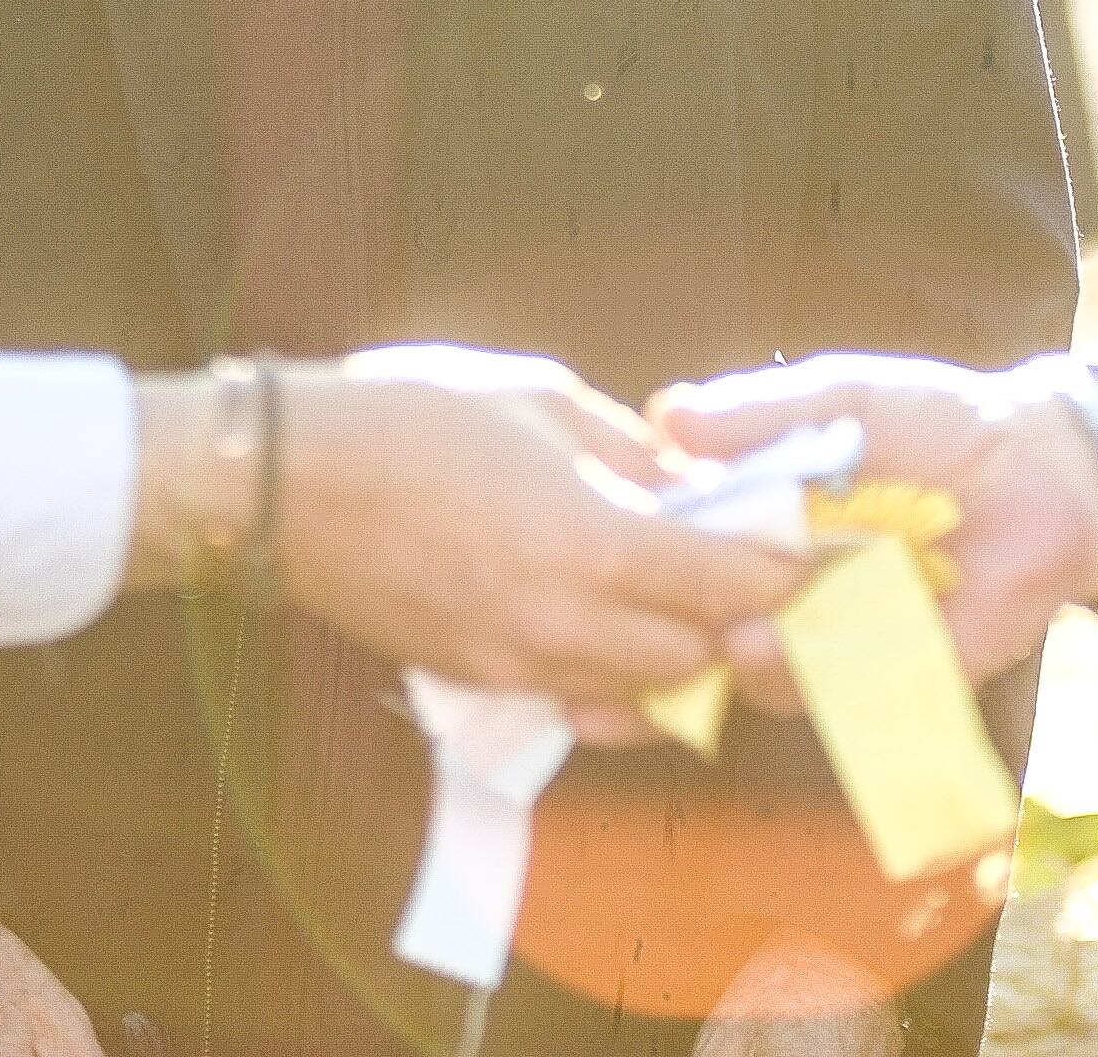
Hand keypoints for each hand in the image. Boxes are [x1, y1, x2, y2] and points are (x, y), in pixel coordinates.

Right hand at [142, 348, 803, 711]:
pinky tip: (607, 622)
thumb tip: (694, 482)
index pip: (730, 586)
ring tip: (683, 598)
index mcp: (595, 544)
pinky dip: (609, 673)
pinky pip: (573, 697)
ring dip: (674, 653)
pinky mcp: (475, 679)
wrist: (284, 480)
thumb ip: (632, 453)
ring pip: (638, 692)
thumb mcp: (543, 400)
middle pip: (696, 657)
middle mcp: (565, 624)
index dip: (783, 573)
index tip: (813, 551)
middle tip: (749, 573)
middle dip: (734, 621)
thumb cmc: (413, 414)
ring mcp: (516, 663)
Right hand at [653, 356, 1097, 700]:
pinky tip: (829, 650)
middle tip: (655, 636)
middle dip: (674, 653)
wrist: (1041, 464)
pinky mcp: (906, 678)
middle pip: (711, 643)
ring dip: (759, 664)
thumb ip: (760, 413)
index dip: (638, 577)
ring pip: (776, 681)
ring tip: (744, 639)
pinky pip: (861, 698)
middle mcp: (788, 601)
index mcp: (760, 536)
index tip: (594, 570)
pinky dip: (837, 681)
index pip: (680, 569)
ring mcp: (844, 646)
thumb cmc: (933, 421)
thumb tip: (665, 415)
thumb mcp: (841, 399)